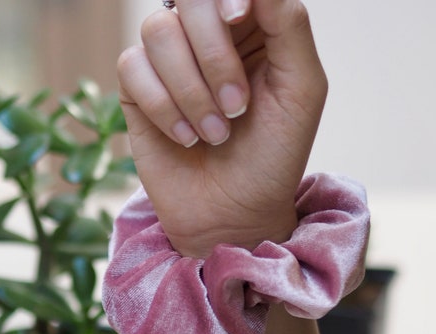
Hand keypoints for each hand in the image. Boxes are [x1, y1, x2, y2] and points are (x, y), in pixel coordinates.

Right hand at [117, 0, 326, 257]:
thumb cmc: (275, 155)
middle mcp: (208, 35)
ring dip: (192, 91)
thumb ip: (289, 26)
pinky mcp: (137, 88)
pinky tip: (188, 139)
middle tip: (238, 106)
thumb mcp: (302, 91)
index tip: (239, 17)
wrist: (237, 213)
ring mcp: (169, 60)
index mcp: (253, 26)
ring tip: (216, 132)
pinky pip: (133, 67)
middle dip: (214, 54)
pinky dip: (165, 109)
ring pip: (159, 30)